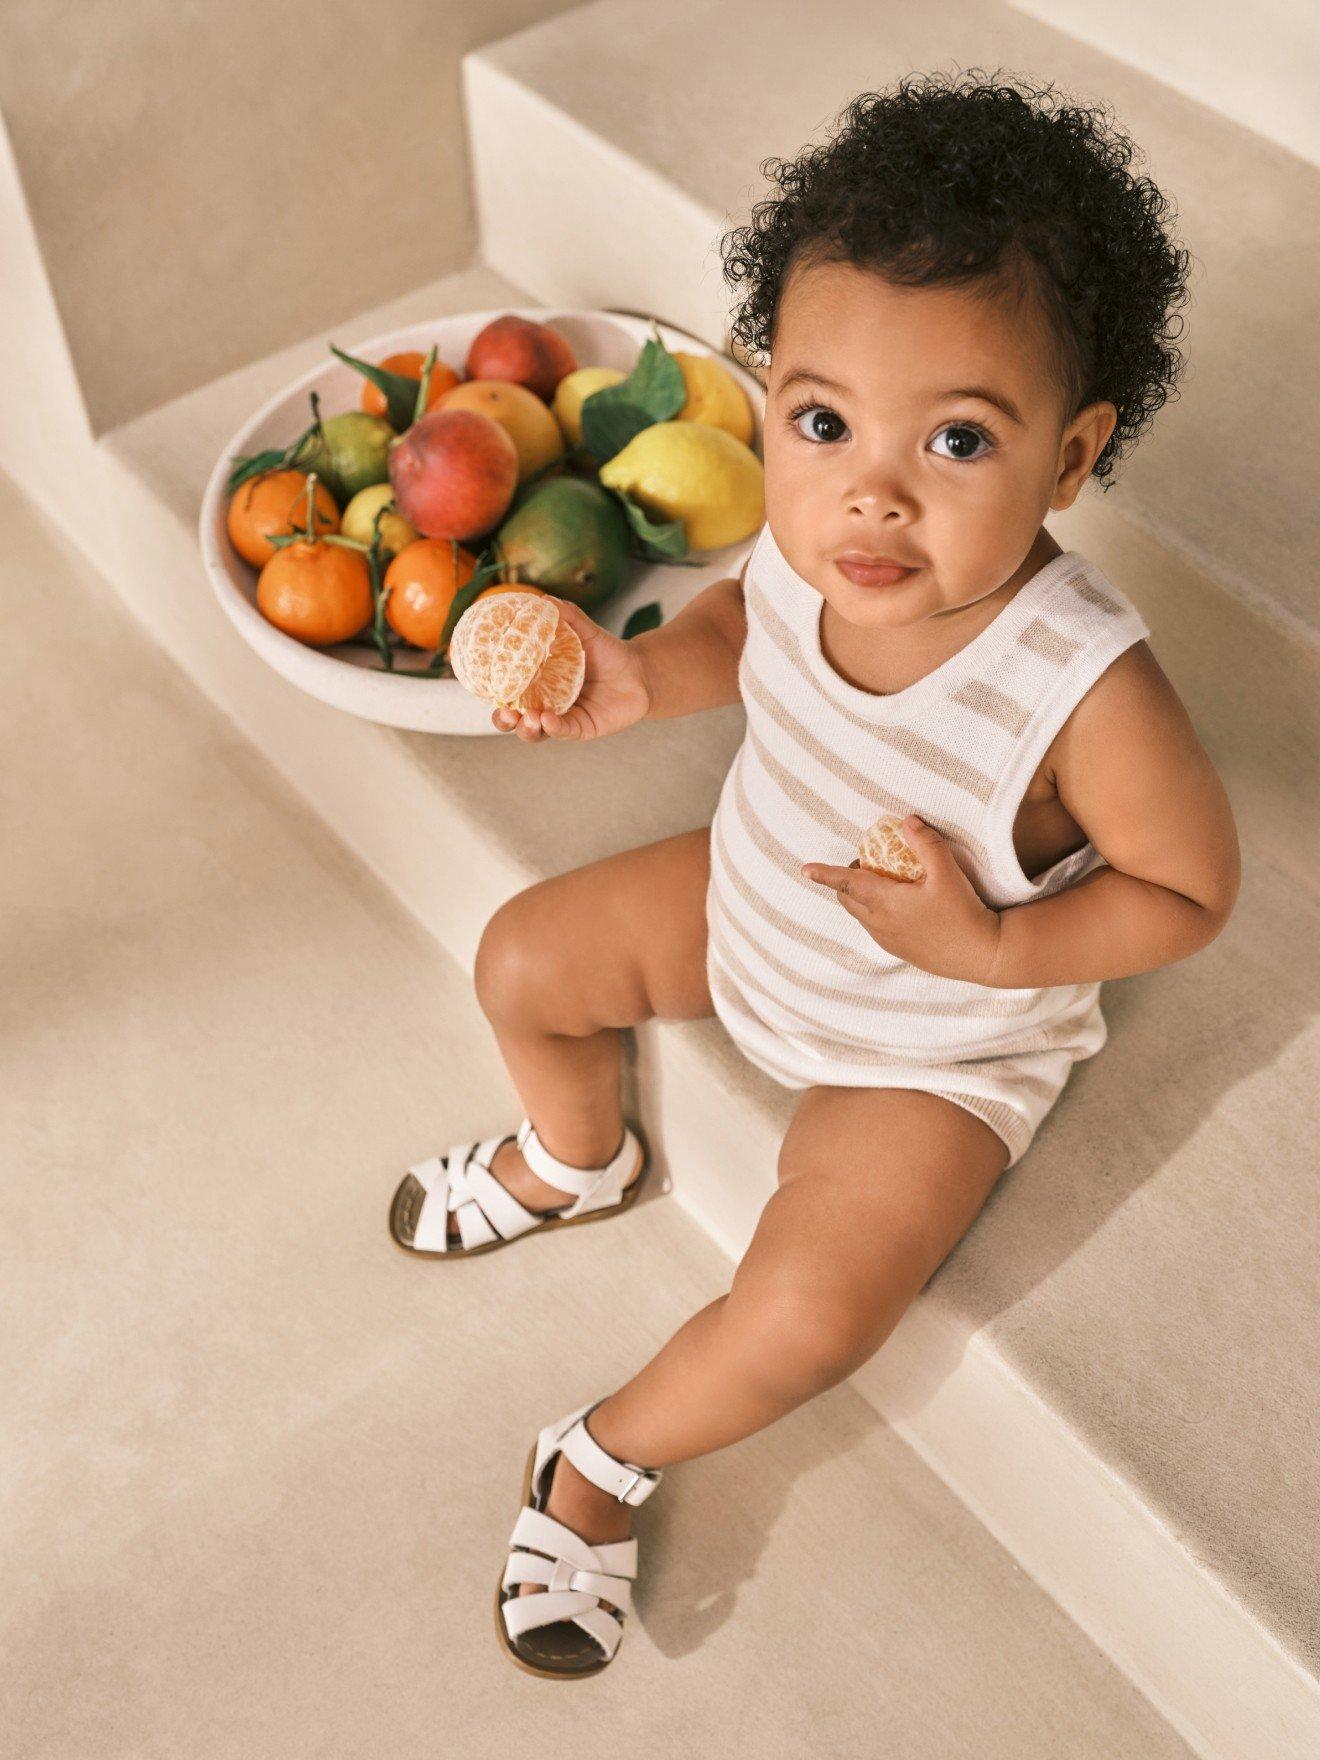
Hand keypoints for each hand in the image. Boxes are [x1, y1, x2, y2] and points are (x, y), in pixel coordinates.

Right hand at [490, 597, 650, 742]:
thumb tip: (544, 600)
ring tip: (528, 719)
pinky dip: (554, 728)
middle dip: (505, 720)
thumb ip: (568, 617)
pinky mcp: (583, 728)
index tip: (485, 686)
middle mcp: (546, 704)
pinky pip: (564, 732)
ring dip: (527, 729)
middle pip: (516, 720)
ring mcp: (563, 718)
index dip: (495, 694)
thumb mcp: (587, 633)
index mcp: (538, 683)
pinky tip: (548, 719)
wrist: (640, 671)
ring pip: (537, 732)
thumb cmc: (608, 653)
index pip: (509, 693)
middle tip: (505, 713)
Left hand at [802, 815, 1001, 982]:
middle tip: (869, 862)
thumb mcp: (948, 873)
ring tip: (887, 881)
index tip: (805, 869)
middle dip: (847, 879)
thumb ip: (927, 844)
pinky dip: (874, 911)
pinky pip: (874, 927)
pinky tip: (901, 904)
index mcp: (885, 903)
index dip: (825, 874)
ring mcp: (888, 940)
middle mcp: (880, 924)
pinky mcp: (900, 951)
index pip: (846, 883)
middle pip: (848, 898)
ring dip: (861, 896)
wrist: (984, 956)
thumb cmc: (965, 913)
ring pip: (860, 914)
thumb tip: (907, 821)